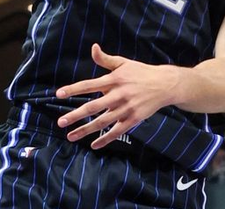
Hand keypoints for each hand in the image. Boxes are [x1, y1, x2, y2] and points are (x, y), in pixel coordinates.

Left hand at [56, 44, 180, 148]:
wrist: (165, 85)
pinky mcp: (134, 119)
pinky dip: (105, 139)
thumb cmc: (141, 72)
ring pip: (102, 122)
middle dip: (75, 115)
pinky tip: (93, 144)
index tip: (59, 94)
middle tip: (61, 122)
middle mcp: (118, 95)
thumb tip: (93, 48)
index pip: (89, 85)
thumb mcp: (124, 63)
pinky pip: (117, 131)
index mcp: (114, 80)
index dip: (73, 89)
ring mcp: (126, 108)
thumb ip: (105, 59)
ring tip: (71, 136)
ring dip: (85, 130)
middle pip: (93, 107)